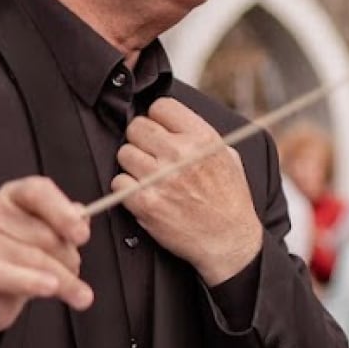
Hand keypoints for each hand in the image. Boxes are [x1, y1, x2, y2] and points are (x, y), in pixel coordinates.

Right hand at [0, 177, 93, 334]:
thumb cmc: (17, 260)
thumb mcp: (45, 239)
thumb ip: (64, 225)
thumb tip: (81, 215)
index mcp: (12, 195)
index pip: (38, 192)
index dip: (63, 213)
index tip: (82, 236)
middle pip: (44, 234)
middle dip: (69, 258)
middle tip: (75, 271)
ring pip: (34, 259)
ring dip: (62, 279)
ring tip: (72, 291)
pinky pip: (7, 276)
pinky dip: (31, 282)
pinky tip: (50, 287)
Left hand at [113, 98, 263, 285]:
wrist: (230, 241)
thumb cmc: (230, 200)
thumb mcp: (227, 156)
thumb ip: (200, 135)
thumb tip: (173, 121)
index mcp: (202, 138)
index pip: (160, 106)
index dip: (158, 119)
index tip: (161, 132)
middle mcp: (180, 154)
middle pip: (136, 127)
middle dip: (142, 141)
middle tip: (152, 156)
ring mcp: (160, 178)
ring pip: (124, 153)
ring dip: (133, 165)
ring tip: (149, 177)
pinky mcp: (145, 202)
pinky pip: (118, 181)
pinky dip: (127, 188)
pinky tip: (144, 194)